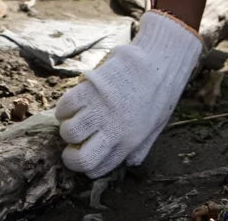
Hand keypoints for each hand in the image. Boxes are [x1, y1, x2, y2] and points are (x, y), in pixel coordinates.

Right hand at [55, 10, 202, 177]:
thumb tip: (130, 162)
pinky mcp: (91, 88)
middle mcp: (112, 130)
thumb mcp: (156, 124)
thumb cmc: (161, 91)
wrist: (163, 59)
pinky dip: (64, 108)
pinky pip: (65, 106)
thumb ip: (141, 145)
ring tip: (79, 116)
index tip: (84, 151)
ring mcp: (100, 109)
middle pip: (78, 158)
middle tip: (78, 138)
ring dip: (69, 126)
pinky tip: (74, 103)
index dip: (85, 163)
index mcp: (128, 141)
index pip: (94, 169)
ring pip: (69, 131)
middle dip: (71, 152)